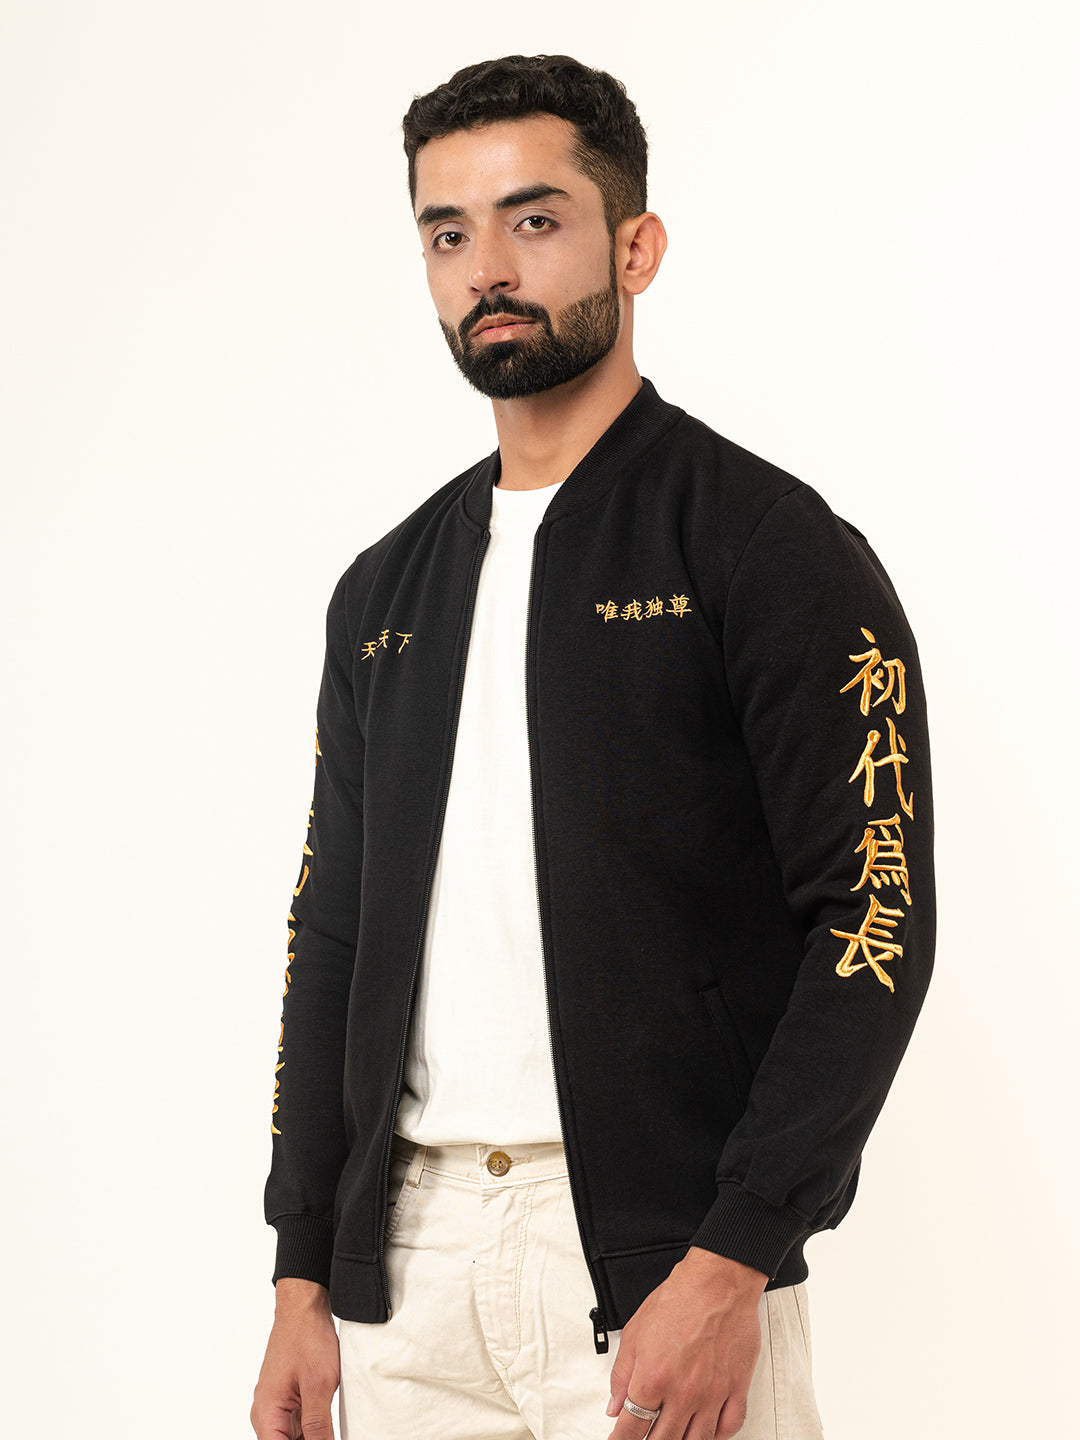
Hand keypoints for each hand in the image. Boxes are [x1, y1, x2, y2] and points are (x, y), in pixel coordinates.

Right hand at [251, 1279, 339, 1439]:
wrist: (304, 1308)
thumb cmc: (307, 1338)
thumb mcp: (319, 1385)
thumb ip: (318, 1425)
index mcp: (267, 1413)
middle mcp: (266, 1412)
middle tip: (328, 1432)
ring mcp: (276, 1404)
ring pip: (291, 1436)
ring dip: (311, 1436)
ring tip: (329, 1428)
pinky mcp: (287, 1397)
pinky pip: (296, 1423)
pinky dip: (312, 1427)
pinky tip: (328, 1424)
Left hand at [605, 1247, 767, 1439]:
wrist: (717, 1282)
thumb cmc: (679, 1299)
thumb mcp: (635, 1332)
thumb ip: (621, 1374)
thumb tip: (615, 1405)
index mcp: (653, 1378)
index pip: (632, 1427)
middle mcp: (683, 1392)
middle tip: (644, 1438)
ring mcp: (712, 1394)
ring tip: (672, 1436)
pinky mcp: (736, 1388)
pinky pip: (728, 1427)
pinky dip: (716, 1436)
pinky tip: (706, 1432)